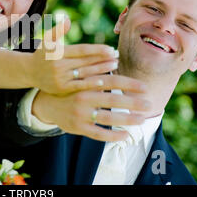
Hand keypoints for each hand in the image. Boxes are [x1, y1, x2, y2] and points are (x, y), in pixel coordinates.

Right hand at [30, 17, 118, 94]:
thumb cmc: (41, 54)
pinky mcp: (61, 89)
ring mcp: (60, 78)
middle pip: (85, 61)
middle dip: (102, 58)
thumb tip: (67, 19)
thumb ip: (58, 30)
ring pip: (84, 73)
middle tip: (117, 55)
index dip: (96, 50)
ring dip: (101, 69)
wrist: (28, 72)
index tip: (110, 48)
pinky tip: (104, 80)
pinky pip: (79, 86)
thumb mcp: (46, 40)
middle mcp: (58, 65)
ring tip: (115, 64)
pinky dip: (91, 83)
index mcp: (57, 52)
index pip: (81, 50)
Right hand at [32, 74, 150, 140]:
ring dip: (127, 119)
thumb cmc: (69, 88)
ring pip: (108, 119)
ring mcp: (80, 114)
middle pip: (113, 101)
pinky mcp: (78, 128)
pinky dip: (113, 136)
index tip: (145, 88)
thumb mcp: (79, 77)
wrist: (46, 103)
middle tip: (149, 104)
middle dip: (133, 103)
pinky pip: (98, 134)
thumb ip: (97, 72)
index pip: (111, 82)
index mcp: (85, 83)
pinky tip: (125, 135)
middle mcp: (83, 98)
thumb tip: (117, 61)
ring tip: (142, 119)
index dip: (129, 84)